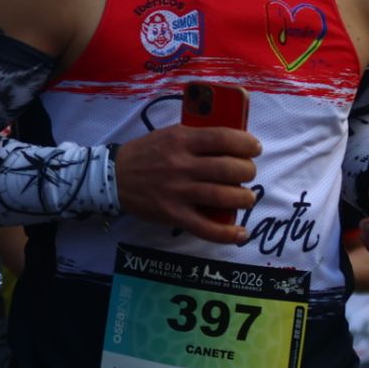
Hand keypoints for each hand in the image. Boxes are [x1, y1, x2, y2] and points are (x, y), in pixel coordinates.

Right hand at [115, 125, 260, 243]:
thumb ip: (198, 136)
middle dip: (248, 171)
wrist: (114, 176)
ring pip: (223, 196)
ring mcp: (178, 191)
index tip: (254, 148)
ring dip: (243, 198)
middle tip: (248, 173)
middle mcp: (182, 165)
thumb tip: (233, 141)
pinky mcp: (173, 214)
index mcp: (182, 140)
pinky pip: (205, 227)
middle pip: (229, 169)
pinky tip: (240, 233)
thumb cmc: (146, 153)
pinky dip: (227, 233)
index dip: (246, 143)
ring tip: (246, 198)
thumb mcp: (170, 134)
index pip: (224, 138)